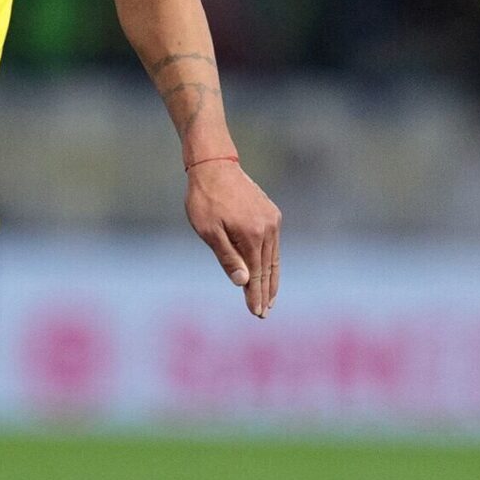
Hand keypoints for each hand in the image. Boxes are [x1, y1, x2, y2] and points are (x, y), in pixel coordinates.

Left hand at [185, 159, 280, 317]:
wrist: (214, 166)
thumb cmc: (205, 199)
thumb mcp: (208, 231)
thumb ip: (227, 257)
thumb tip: (243, 282)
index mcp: (252, 235)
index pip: (256, 274)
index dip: (256, 295)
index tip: (256, 313)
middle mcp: (268, 228)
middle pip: (269, 268)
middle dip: (266, 292)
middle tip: (264, 313)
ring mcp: (272, 220)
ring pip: (274, 257)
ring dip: (272, 279)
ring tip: (269, 298)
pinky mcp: (271, 213)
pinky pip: (273, 244)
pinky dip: (271, 260)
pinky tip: (268, 270)